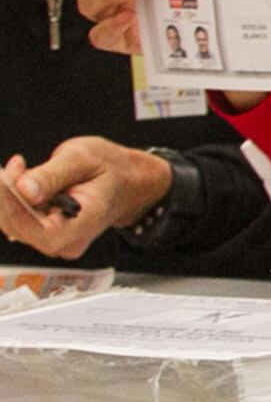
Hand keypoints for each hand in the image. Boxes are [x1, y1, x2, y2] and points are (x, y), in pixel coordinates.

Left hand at [0, 139, 170, 259]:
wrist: (127, 182)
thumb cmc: (112, 170)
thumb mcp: (84, 159)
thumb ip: (53, 175)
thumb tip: (24, 189)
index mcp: (85, 224)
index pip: (39, 229)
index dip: (14, 206)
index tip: (2, 178)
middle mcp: (67, 241)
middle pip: (19, 227)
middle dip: (6, 195)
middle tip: (13, 164)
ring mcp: (54, 241)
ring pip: (13, 224)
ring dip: (7, 195)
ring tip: (19, 167)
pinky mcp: (43, 235)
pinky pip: (16, 221)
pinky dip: (12, 198)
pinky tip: (21, 178)